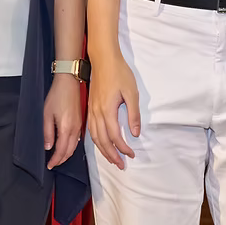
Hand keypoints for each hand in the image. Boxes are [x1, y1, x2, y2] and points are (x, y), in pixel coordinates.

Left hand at [44, 74, 82, 168]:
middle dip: (61, 160)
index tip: (49, 166)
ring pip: (74, 146)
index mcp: (66, 128)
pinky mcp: (80, 122)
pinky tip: (67, 147)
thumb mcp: (46, 114)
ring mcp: (79, 126)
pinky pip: (77, 140)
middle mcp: (75, 129)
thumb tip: (48, 147)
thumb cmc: (57, 95)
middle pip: (69, 151)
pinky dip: (72, 147)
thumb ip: (47, 132)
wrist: (69, 82)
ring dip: (67, 155)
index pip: (61, 151)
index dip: (55, 160)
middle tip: (53, 164)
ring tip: (59, 158)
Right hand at [87, 54, 140, 168]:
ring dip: (103, 150)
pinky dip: (96, 141)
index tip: (131, 154)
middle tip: (121, 165)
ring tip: (112, 159)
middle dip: (111, 155)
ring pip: (94, 137)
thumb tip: (135, 133)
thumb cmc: (119, 73)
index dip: (123, 148)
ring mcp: (91, 110)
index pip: (114, 136)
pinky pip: (91, 129)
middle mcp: (96, 113)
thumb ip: (133, 114)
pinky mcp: (90, 107)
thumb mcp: (132, 93)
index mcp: (107, 110)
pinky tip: (101, 144)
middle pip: (102, 141)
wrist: (103, 59)